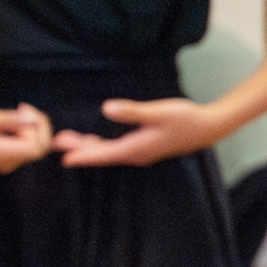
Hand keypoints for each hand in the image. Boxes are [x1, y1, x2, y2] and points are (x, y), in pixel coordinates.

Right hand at [0, 104, 52, 172]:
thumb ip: (7, 119)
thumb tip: (32, 119)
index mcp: (2, 155)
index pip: (37, 147)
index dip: (39, 128)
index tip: (23, 109)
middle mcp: (9, 163)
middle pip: (39, 147)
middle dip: (38, 125)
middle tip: (22, 106)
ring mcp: (9, 162)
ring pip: (34, 145)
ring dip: (29, 126)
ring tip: (12, 112)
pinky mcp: (8, 158)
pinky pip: (26, 144)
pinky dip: (24, 130)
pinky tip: (12, 119)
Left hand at [54, 97, 224, 167]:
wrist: (209, 127)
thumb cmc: (185, 118)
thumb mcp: (158, 112)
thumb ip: (132, 111)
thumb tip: (106, 109)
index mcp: (137, 148)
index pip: (104, 154)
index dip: (82, 154)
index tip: (62, 157)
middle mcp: (138, 154)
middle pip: (104, 154)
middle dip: (80, 149)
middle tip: (56, 143)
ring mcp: (143, 152)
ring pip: (110, 152)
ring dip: (91, 146)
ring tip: (70, 140)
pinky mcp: (147, 147)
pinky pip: (119, 149)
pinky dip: (104, 145)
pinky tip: (97, 140)